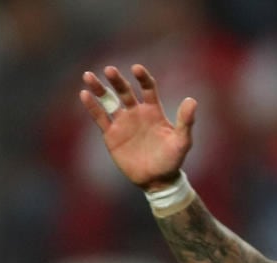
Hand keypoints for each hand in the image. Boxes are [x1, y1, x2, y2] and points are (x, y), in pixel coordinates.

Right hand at [79, 64, 195, 191]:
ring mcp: (122, 122)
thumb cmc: (172, 160)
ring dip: (99, 88)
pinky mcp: (111, 135)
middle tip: (110, 70)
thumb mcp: (182, 142)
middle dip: (117, 80)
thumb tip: (192, 100)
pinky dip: (92, 107)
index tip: (136, 69)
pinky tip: (84, 94)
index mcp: (153, 110)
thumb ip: (185, 121)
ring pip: (109, 101)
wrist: (157, 180)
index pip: (147, 88)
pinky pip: (100, 118)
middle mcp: (136, 112)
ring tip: (89, 76)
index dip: (142, 78)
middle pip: (124, 91)